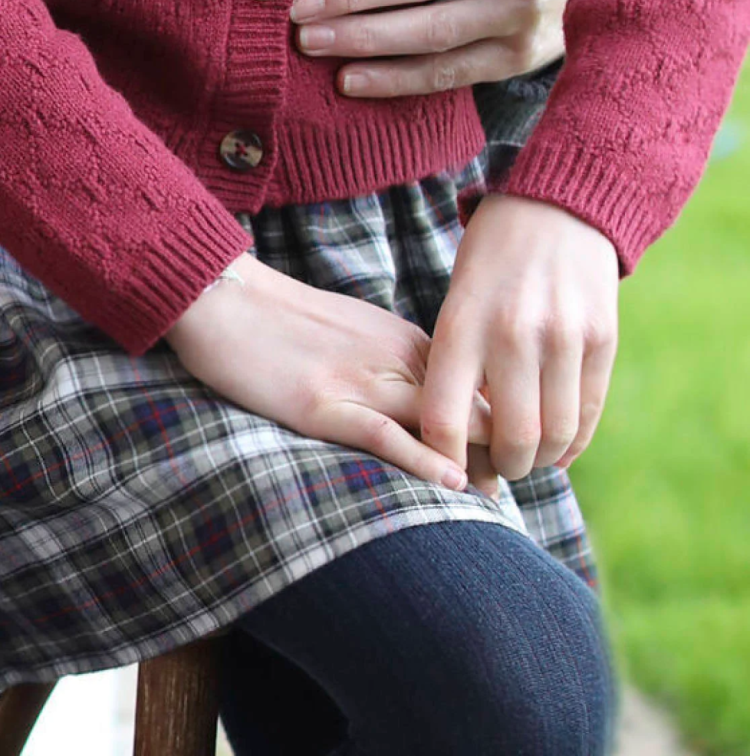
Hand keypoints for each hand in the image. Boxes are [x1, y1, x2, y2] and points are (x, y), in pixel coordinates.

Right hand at [164, 253, 494, 491]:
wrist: (225, 297)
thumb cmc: (284, 318)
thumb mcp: (356, 334)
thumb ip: (396, 363)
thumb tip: (427, 400)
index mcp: (407, 339)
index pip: (475, 384)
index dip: (503, 420)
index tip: (516, 453)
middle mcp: (394, 356)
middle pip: (469, 402)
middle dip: (500, 445)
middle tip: (517, 483)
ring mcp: (359, 379)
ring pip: (439, 419)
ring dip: (475, 460)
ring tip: (499, 496)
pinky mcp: (322, 403)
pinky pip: (385, 433)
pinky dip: (423, 459)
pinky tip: (452, 482)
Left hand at [420, 194, 618, 482]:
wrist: (555, 206)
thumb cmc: (491, 262)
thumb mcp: (457, 303)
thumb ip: (458, 366)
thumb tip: (462, 444)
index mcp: (462, 324)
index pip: (445, 420)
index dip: (444, 464)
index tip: (447, 478)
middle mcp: (512, 334)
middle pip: (510, 440)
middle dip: (501, 468)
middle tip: (496, 468)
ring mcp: (562, 336)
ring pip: (555, 436)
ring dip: (540, 461)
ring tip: (527, 457)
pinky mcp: (601, 338)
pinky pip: (588, 413)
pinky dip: (573, 442)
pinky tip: (559, 445)